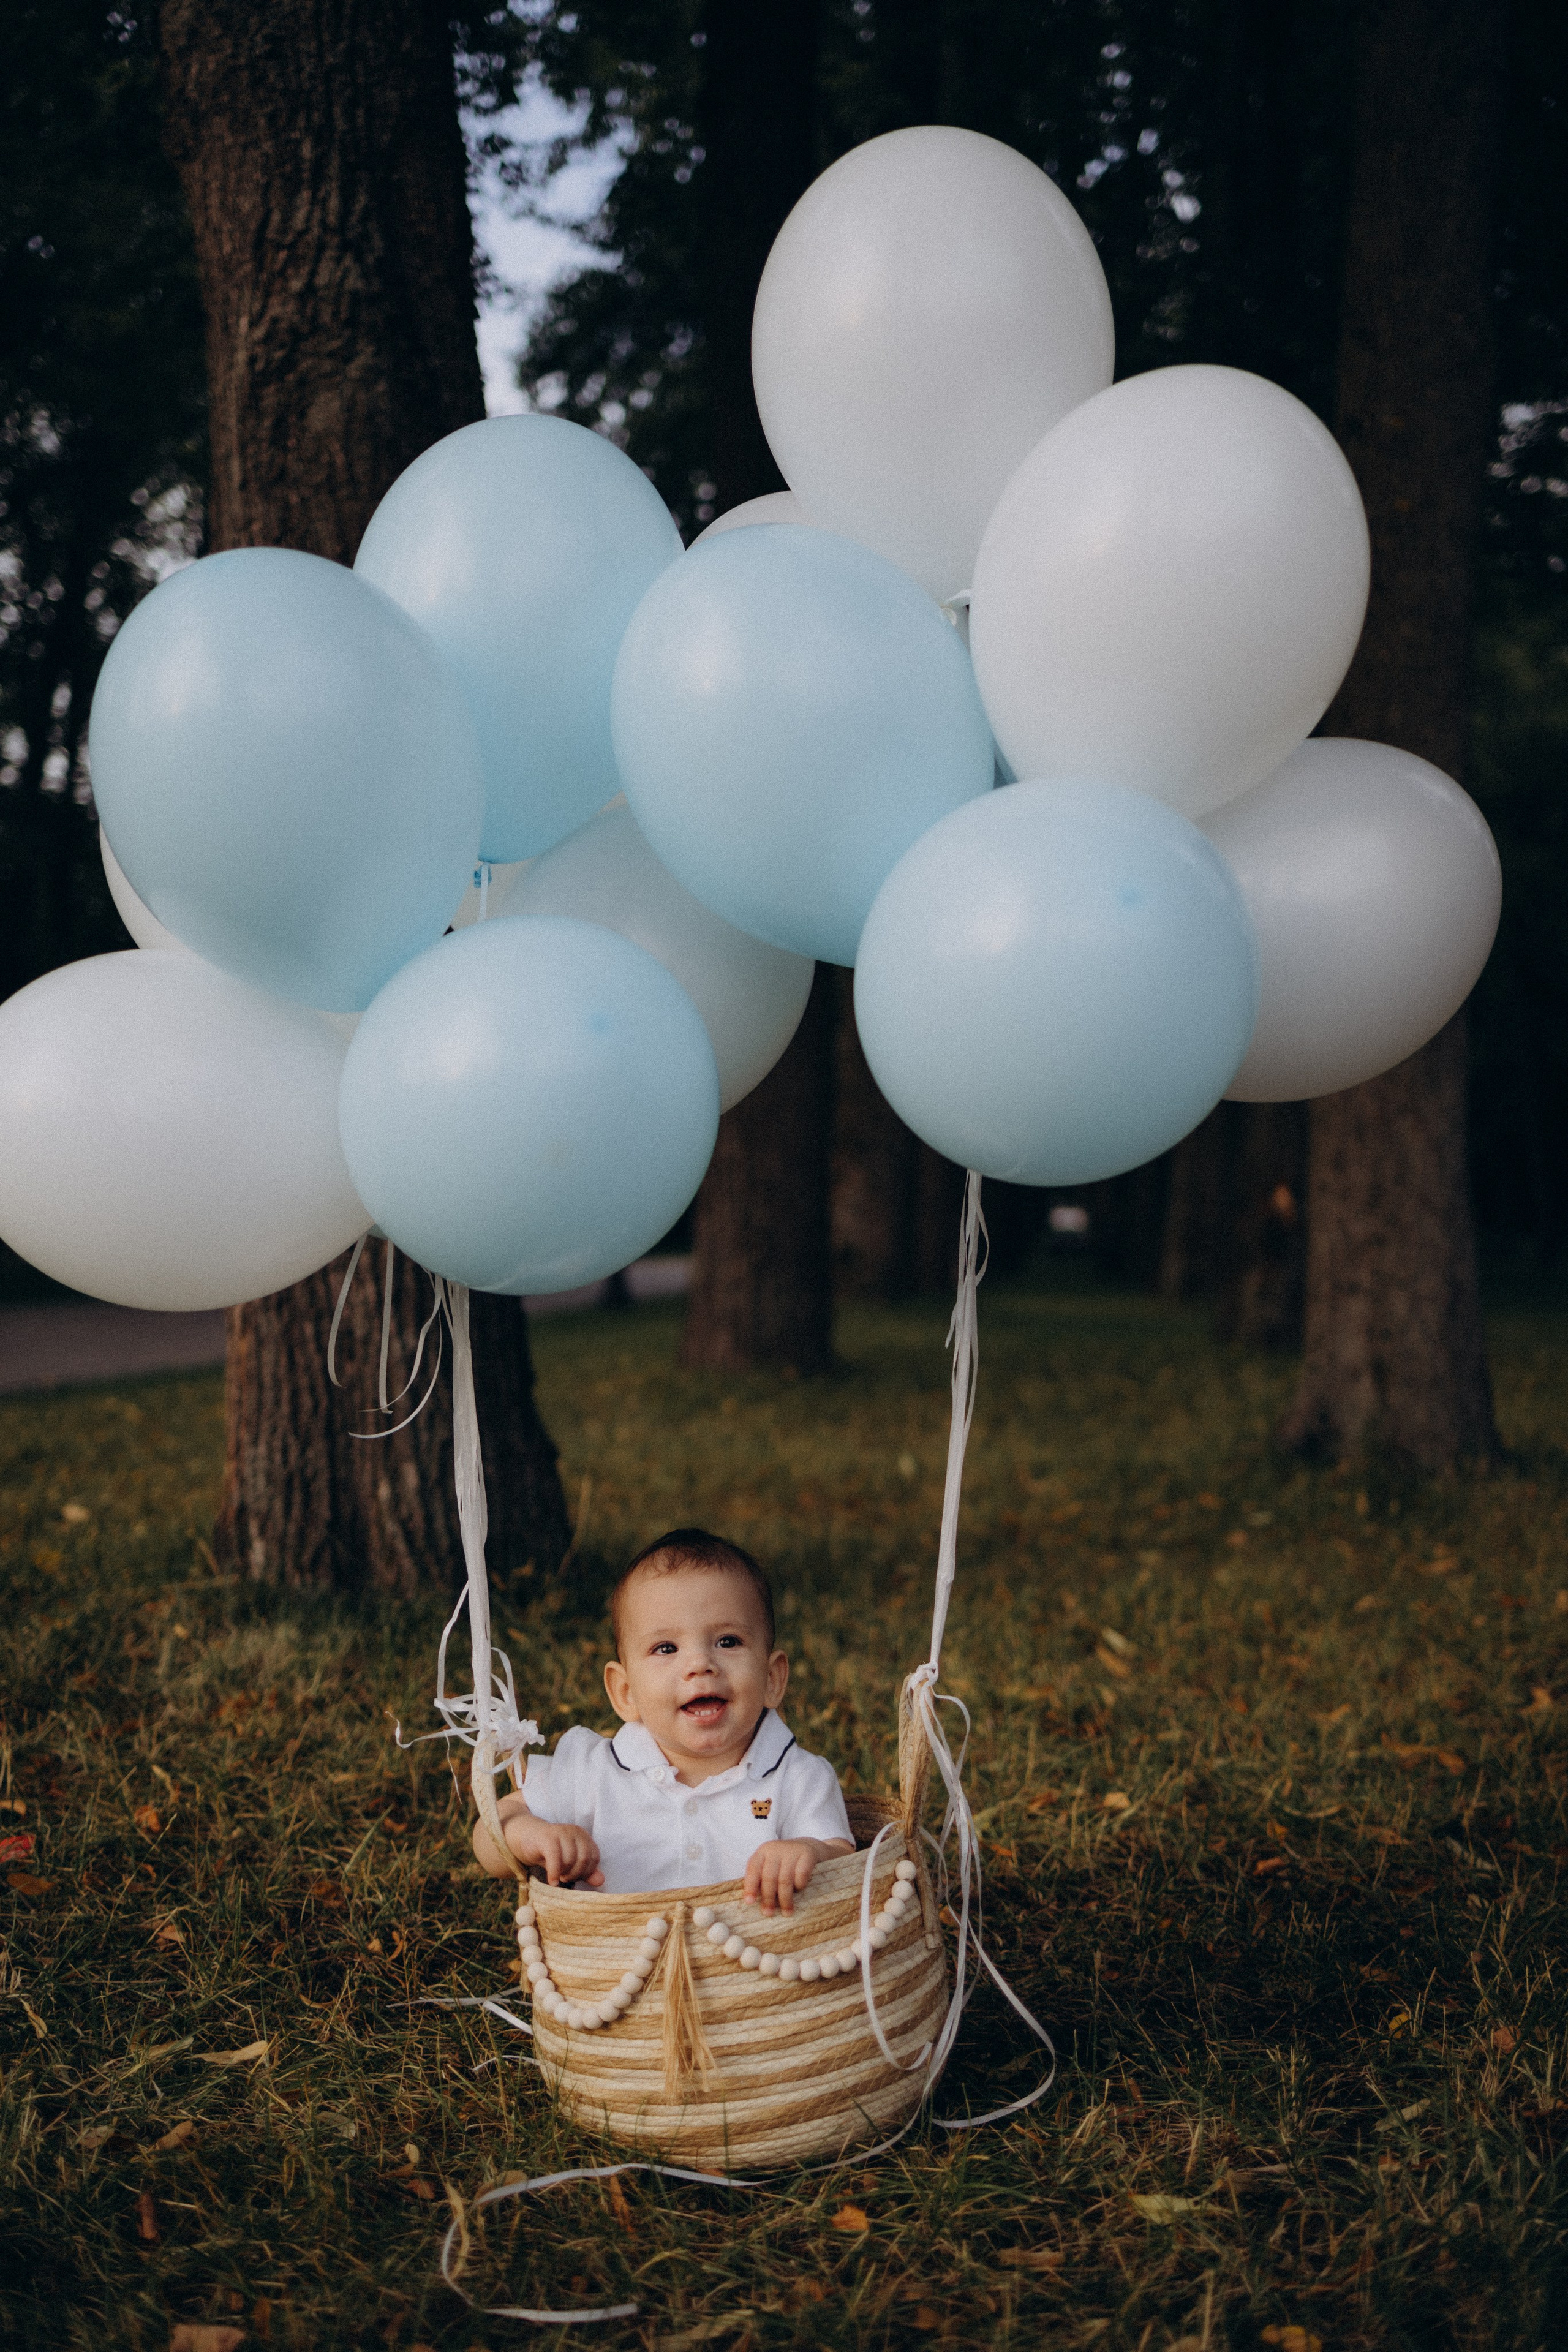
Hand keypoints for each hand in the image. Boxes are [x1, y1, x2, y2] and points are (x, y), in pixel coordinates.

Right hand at [472, 1793, 603, 1887]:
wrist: (526, 1838)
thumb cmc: (550, 1852)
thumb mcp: (569, 1863)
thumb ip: (585, 1871)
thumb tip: (601, 1881)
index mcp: (584, 1836)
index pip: (594, 1858)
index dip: (586, 1873)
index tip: (574, 1878)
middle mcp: (575, 1831)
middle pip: (584, 1860)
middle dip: (575, 1875)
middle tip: (564, 1878)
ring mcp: (561, 1832)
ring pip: (571, 1860)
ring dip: (564, 1874)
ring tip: (556, 1876)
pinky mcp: (547, 1837)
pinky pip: (556, 1858)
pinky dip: (555, 1873)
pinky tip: (552, 1881)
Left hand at [743, 1836, 852, 1914]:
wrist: (809, 1847)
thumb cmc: (785, 1863)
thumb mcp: (771, 1867)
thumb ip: (762, 1880)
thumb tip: (754, 1904)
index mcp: (763, 1852)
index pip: (753, 1869)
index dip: (751, 1887)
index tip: (750, 1902)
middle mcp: (775, 1849)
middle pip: (769, 1877)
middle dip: (768, 1898)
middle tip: (768, 1913)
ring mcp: (792, 1850)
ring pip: (785, 1879)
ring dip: (785, 1899)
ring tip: (786, 1912)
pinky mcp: (807, 1854)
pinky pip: (801, 1875)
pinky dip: (799, 1886)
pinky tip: (799, 1891)